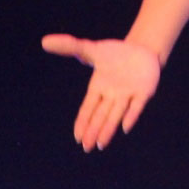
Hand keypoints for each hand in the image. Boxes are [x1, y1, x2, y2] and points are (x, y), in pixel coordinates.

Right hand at [41, 34, 160, 151]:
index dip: (83, 121)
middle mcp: (112, 95)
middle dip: (93, 130)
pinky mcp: (144, 91)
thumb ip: (70, 46)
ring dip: (108, 129)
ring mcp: (128, 94)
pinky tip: (125, 127)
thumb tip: (44, 41)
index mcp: (98, 88)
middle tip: (87, 147)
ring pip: (116, 114)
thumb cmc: (114, 54)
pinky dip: (131, 114)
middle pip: (101, 115)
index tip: (77, 137)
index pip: (88, 108)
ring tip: (100, 144)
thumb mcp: (91, 49)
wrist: (142, 50)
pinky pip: (137, 104)